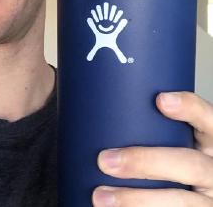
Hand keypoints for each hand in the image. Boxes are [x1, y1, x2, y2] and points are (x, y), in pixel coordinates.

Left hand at [92, 91, 212, 205]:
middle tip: (105, 160)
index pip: (207, 118)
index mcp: (211, 142)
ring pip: (181, 203)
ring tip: (100, 197)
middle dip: (144, 161)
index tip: (160, 100)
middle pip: (189, 164)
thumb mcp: (177, 142)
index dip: (189, 108)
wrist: (191, 194)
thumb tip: (95, 110)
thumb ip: (153, 129)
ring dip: (136, 200)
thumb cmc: (172, 159)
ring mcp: (211, 200)